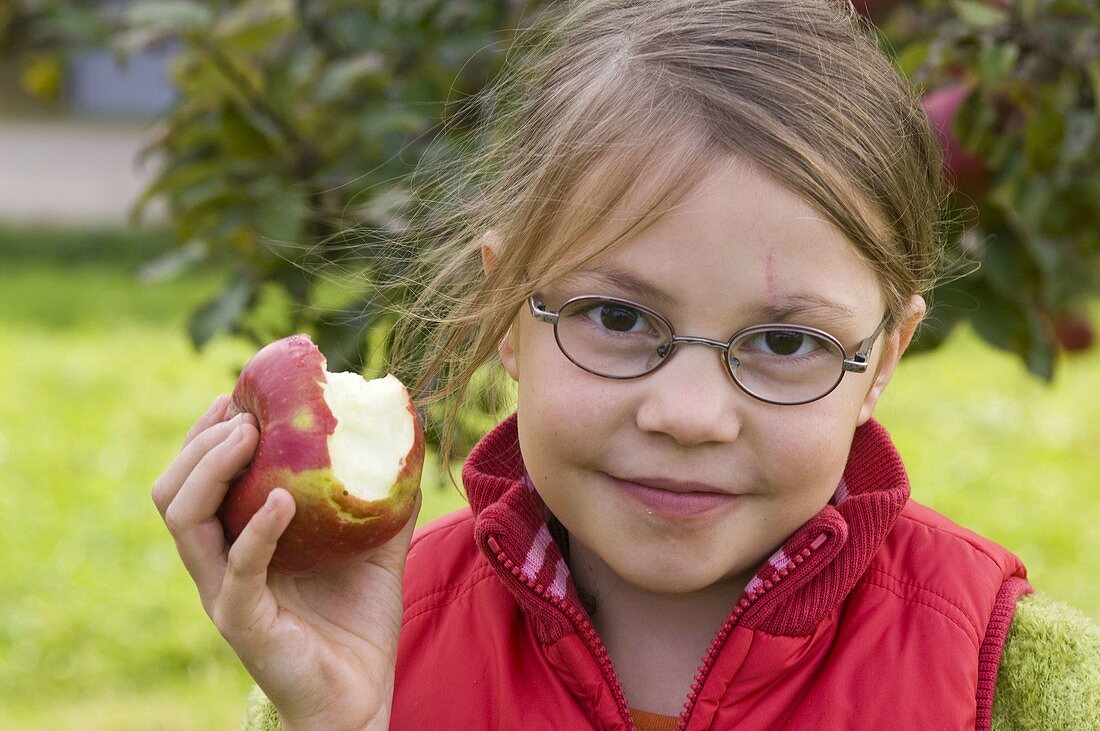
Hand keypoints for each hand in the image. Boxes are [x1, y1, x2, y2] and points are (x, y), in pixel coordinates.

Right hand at [152, 394, 419, 729]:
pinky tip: (282, 499)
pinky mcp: (242, 620)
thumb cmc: (360, 618)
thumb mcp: (375, 542)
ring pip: (183, 519)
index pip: (197, 475)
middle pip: (174, 490)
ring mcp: (224, 591)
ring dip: (211, 468)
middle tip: (245, 414)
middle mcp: (219, 561)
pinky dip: (257, 529)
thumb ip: (385, 493)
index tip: (241, 395)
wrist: (362, 692)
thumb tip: (408, 435)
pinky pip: (238, 567)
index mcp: (238, 538)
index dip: (208, 431)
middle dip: (201, 441)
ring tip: (251, 438)